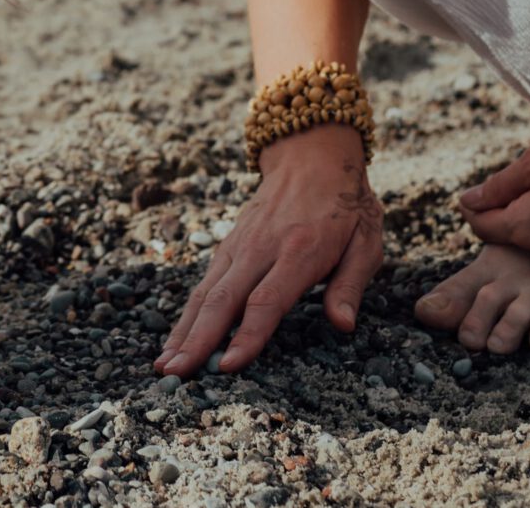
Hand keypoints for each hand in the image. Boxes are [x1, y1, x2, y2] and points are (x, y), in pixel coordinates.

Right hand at [158, 126, 380, 376]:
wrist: (311, 156)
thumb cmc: (345, 206)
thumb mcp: (366, 241)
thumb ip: (351, 284)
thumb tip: (342, 325)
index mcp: (299, 250)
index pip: (267, 299)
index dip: (247, 334)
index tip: (228, 365)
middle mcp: (261, 248)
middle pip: (224, 299)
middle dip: (198, 340)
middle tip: (175, 374)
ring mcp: (240, 245)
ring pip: (206, 292)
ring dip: (184, 330)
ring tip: (164, 364)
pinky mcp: (229, 245)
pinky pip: (205, 283)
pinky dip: (187, 313)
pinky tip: (177, 338)